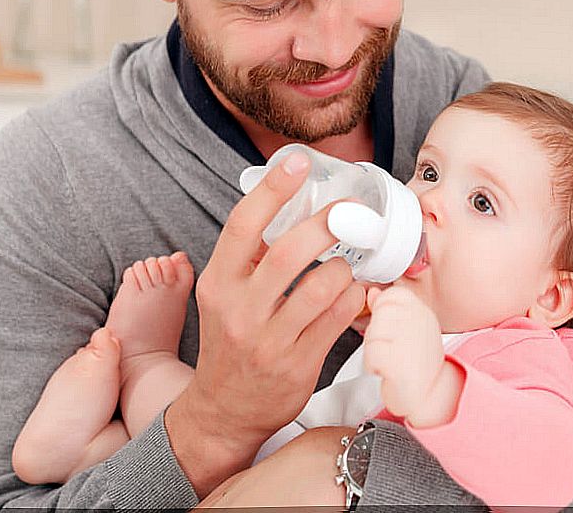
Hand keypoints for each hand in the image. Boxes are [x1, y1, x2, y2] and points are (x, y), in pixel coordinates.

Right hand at [166, 152, 365, 496]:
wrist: (223, 409)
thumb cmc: (230, 341)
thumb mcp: (224, 296)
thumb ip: (250, 257)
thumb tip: (291, 207)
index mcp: (218, 282)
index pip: (242, 225)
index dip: (272, 189)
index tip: (297, 162)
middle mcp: (239, 310)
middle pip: (289, 253)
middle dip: (327, 225)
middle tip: (350, 212)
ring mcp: (269, 340)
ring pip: (322, 286)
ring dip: (345, 267)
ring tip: (348, 265)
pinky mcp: (298, 364)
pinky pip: (340, 318)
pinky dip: (354, 297)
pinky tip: (353, 292)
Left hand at [363, 285, 444, 422]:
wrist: (431, 395)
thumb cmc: (419, 362)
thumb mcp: (408, 326)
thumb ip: (388, 306)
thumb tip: (373, 292)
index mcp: (421, 308)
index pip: (387, 296)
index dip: (384, 315)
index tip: (396, 331)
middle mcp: (419, 320)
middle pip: (377, 315)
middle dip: (378, 334)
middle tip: (394, 349)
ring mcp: (409, 339)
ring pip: (372, 335)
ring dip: (375, 350)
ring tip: (392, 359)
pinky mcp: (397, 362)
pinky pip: (371, 356)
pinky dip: (374, 366)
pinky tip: (389, 371)